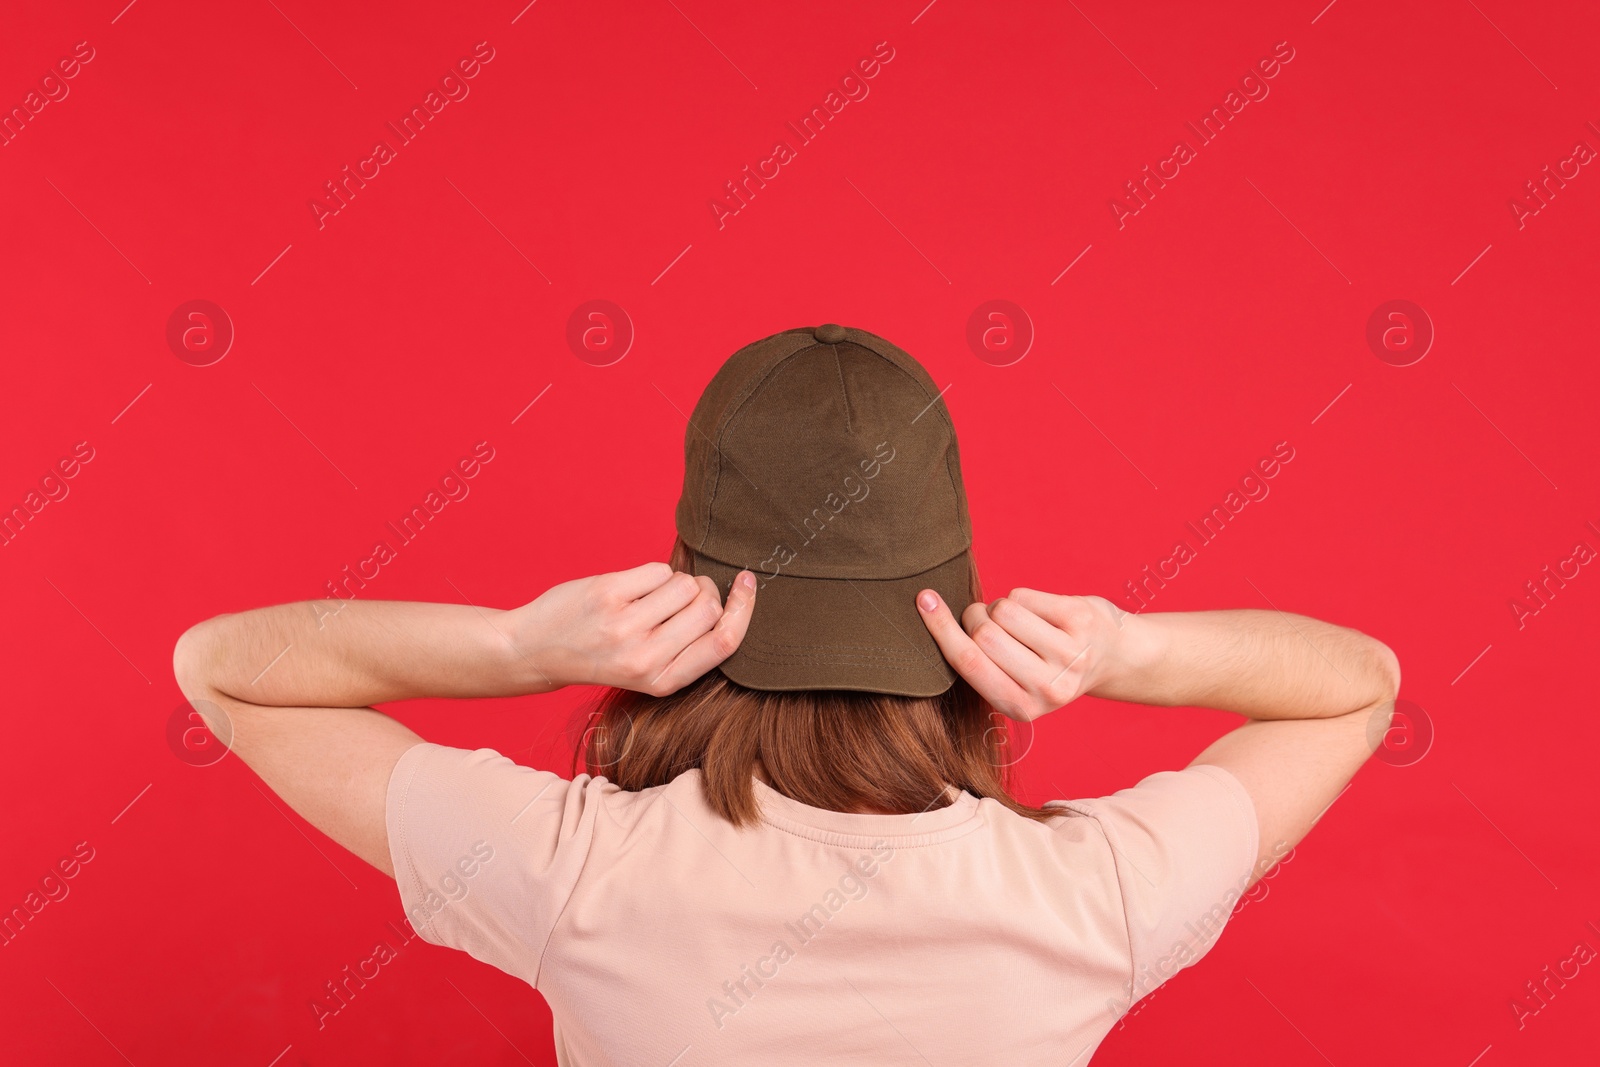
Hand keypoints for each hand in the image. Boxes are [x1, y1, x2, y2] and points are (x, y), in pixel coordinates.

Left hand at [508, 562, 756, 695]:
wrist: (537, 650)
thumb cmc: (599, 655)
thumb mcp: (646, 670)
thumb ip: (685, 646)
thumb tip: (728, 601)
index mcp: (662, 682)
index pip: (723, 643)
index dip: (744, 610)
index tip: (748, 586)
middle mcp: (646, 658)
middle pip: (709, 608)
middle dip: (705, 592)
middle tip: (680, 598)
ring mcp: (626, 626)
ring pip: (686, 585)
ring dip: (677, 582)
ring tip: (650, 596)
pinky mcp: (609, 596)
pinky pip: (659, 571)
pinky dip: (653, 573)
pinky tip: (631, 588)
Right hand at [916, 587, 1127, 720]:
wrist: (1113, 656)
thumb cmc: (1049, 666)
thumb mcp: (1016, 684)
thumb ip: (982, 665)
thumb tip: (933, 613)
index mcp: (1021, 708)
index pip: (969, 663)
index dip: (941, 629)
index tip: (923, 601)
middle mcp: (1047, 688)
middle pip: (983, 633)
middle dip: (976, 617)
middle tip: (989, 622)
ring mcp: (1068, 655)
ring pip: (1002, 610)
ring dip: (1000, 607)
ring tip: (1019, 621)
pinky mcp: (1080, 622)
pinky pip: (1024, 595)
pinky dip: (1023, 598)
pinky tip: (1042, 613)